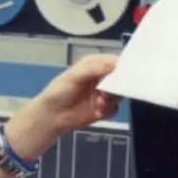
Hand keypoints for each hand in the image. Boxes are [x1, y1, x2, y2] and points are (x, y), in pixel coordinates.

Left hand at [4, 54, 119, 160]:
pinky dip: (108, 110)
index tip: (125, 74)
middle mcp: (102, 78)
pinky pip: (114, 109)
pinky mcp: (103, 109)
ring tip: (100, 102)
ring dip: (112, 99)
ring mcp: (103, 94)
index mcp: (95, 64)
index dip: (122, 67)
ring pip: (119, 94)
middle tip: (110, 91)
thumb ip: (93, 69)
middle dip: (118, 85)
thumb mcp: (74, 76)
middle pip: (121, 79)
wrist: (52, 115)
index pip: (115, 62)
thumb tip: (114, 64)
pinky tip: (97, 111)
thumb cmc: (59, 91)